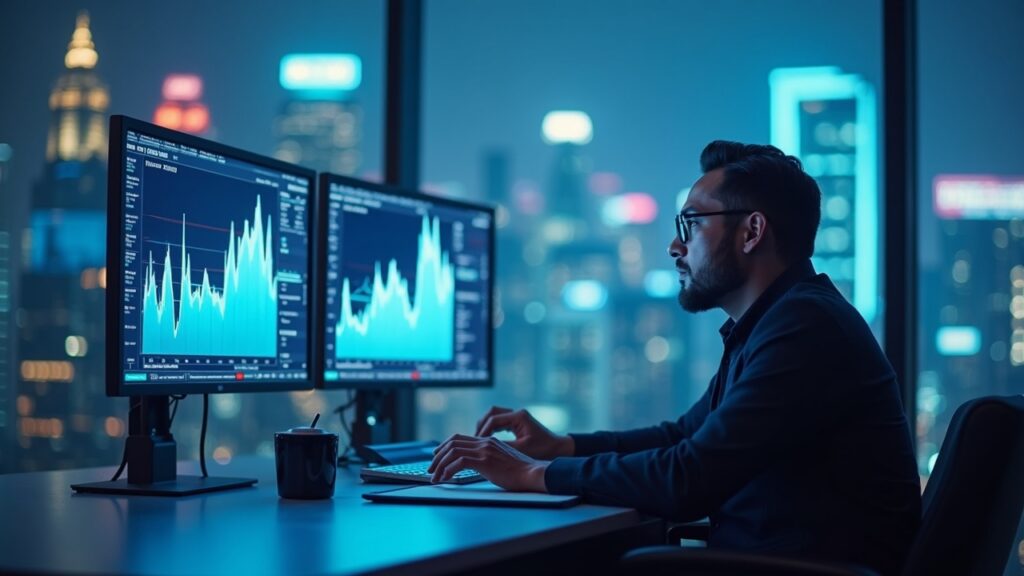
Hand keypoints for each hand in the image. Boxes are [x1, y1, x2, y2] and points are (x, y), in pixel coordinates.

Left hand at [429, 434, 547, 491]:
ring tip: (434, 477)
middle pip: (452, 443)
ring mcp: (484, 450)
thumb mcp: (500, 461)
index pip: (459, 438)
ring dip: (440, 465)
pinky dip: (448, 471)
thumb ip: (487, 459)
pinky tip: (445, 479)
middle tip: (431, 469)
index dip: (445, 446)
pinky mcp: (484, 461)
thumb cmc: (520, 472)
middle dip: (438, 456)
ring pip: (452, 452)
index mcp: (488, 440)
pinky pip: (458, 463)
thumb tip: (474, 466)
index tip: (437, 456)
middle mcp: (484, 442)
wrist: (532, 473)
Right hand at [475, 406, 574, 459]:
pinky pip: (500, 422)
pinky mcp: (518, 423)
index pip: (493, 420)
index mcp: (519, 417)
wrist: (560, 448)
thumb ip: (503, 447)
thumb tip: (484, 449)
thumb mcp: (522, 450)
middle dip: (481, 426)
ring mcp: (518, 417)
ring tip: (479, 441)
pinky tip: (488, 441)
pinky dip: (492, 429)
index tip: (477, 443)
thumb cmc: (544, 450)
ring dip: (486, 427)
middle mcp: (517, 413)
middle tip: (475, 440)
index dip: (482, 432)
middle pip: (491, 413)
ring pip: (494, 416)